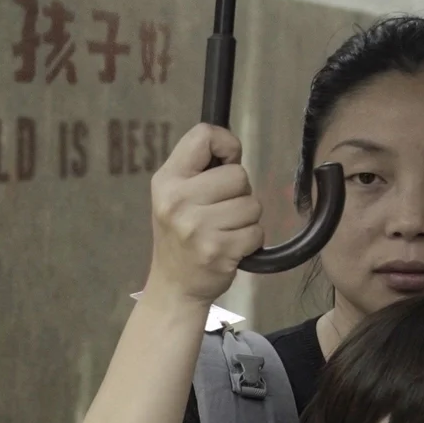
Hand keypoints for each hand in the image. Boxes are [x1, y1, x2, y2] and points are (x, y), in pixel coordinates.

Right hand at [144, 123, 263, 308]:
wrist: (174, 286)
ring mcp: (197, 227)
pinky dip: (250, 241)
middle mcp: (177, 201)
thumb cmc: (180, 236)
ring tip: (223, 231)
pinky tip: (230, 248)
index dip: (226, 145)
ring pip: (252, 204)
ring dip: (246, 219)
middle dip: (239, 192)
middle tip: (219, 211)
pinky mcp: (218, 251)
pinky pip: (257, 232)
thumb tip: (232, 146)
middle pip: (239, 174)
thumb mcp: (175, 195)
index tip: (225, 164)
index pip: (204, 136)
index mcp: (166, 180)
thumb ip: (199, 169)